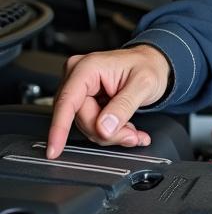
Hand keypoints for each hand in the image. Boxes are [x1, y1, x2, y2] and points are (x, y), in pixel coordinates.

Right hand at [46, 45, 169, 157]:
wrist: (155, 64)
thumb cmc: (150, 66)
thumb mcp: (144, 84)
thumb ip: (124, 106)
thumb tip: (104, 127)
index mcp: (88, 67)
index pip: (67, 101)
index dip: (59, 128)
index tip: (55, 149)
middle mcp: (78, 77)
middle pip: (81, 118)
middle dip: (107, 133)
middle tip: (132, 135)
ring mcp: (80, 89)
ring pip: (87, 125)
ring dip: (112, 134)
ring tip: (133, 131)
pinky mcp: (86, 101)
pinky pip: (92, 124)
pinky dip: (111, 131)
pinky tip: (127, 129)